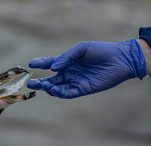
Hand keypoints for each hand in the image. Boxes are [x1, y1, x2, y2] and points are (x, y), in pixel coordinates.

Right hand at [27, 39, 145, 98]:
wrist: (120, 59)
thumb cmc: (102, 51)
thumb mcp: (82, 49)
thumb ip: (67, 56)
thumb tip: (54, 67)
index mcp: (68, 61)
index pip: (51, 63)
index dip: (41, 63)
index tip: (31, 64)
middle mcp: (70, 72)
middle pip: (52, 79)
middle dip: (41, 82)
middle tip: (31, 83)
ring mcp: (76, 82)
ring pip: (59, 88)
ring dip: (51, 88)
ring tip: (46, 86)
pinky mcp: (84, 89)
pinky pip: (70, 93)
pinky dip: (62, 93)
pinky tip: (56, 90)